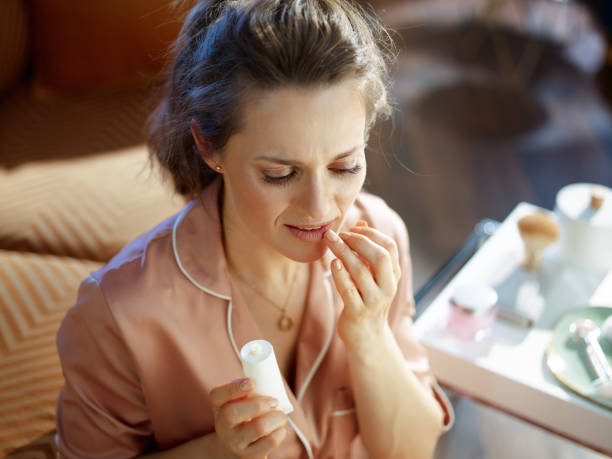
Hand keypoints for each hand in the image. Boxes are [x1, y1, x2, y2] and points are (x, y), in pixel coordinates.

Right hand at [210, 378, 287, 457]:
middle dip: (259, 404)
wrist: (236, 449)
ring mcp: (235, 443)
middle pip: (233, 413)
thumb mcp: (238, 402)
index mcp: (219, 407)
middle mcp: (223, 426)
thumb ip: (248, 391)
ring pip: (258, 427)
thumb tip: (269, 380)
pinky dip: (281, 432)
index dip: (233, 388)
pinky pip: (270, 442)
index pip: (217, 396)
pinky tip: (280, 429)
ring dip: (276, 417)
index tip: (251, 382)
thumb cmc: (243, 417)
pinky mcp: (250, 456)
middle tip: (274, 401)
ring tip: (281, 416)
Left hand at [324, 220, 400, 347]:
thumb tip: (361, 222)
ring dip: (344, 252)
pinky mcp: (357, 312)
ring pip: (360, 271)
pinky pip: (348, 290)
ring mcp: (373, 300)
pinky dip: (340, 274)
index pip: (389, 246)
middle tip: (341, 234)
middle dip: (359, 240)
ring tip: (330, 241)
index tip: (353, 229)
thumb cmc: (366, 299)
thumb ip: (367, 251)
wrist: (367, 337)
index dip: (371, 234)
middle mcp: (387, 287)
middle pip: (380, 256)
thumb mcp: (371, 275)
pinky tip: (332, 263)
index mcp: (393, 275)